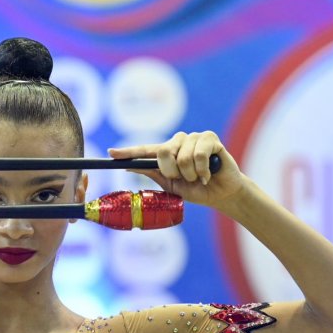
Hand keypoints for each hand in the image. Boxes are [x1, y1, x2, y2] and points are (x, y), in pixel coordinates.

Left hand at [108, 131, 244, 206]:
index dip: (127, 152)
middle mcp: (178, 142)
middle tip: (185, 179)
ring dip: (191, 174)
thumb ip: (153, 173)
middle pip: (163, 152)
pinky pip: (199, 154)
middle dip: (173, 171)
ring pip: (182, 156)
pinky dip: (203, 169)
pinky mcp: (210, 138)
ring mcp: (194, 138)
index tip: (111, 154)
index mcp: (166, 153)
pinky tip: (209, 173)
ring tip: (199, 177)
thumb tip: (130, 167)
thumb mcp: (171, 184)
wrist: (221, 194)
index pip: (144, 150)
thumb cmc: (196, 189)